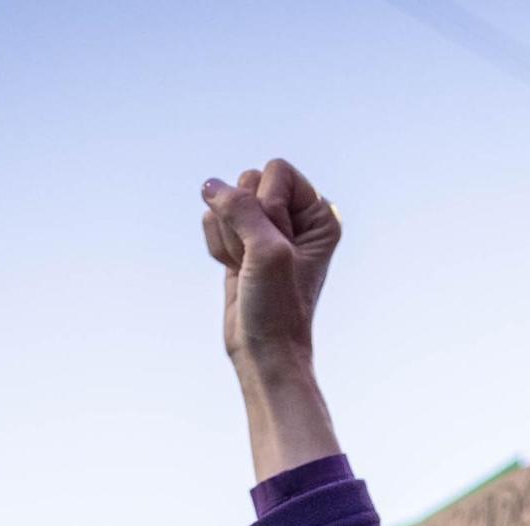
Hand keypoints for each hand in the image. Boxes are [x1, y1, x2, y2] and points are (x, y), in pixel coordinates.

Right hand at [201, 159, 340, 370]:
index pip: (276, 170)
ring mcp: (267, 229)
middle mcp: (297, 217)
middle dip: (244, 223)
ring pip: (225, 202)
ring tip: (248, 270)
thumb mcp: (266, 251)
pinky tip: (235, 271)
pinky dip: (218, 247)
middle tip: (260, 262)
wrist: (264, 351)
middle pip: (247, 181)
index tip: (278, 247)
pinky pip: (214, 221)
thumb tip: (209, 185)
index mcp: (319, 213)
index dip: (268, 205)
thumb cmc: (278, 307)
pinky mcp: (242, 242)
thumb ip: (240, 209)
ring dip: (229, 238)